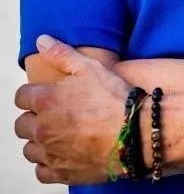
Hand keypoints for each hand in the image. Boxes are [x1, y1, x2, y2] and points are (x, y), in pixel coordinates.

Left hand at [14, 35, 131, 184]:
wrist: (133, 132)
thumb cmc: (112, 98)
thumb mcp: (89, 67)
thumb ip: (62, 54)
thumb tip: (42, 41)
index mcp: (46, 100)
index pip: (21, 97)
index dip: (31, 94)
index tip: (42, 94)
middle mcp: (42, 128)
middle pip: (22, 124)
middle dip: (32, 117)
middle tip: (51, 113)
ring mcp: (50, 152)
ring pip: (29, 149)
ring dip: (38, 141)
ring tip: (55, 134)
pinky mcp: (61, 172)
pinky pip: (41, 171)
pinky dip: (46, 164)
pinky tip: (59, 154)